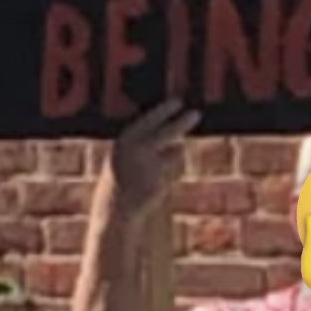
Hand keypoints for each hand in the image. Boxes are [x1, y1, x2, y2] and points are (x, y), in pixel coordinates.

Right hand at [107, 99, 200, 218]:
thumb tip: (174, 132)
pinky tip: (156, 184)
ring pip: (175, 153)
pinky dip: (171, 175)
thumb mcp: (124, 155)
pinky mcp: (160, 182)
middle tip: (196, 113)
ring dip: (174, 157)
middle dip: (183, 122)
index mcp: (125, 140)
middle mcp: (137, 151)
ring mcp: (149, 167)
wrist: (114, 209)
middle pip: (168, 132)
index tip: (178, 101)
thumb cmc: (120, 179)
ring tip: (155, 170)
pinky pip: (175, 172)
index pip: (149, 119)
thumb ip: (144, 141)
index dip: (164, 110)